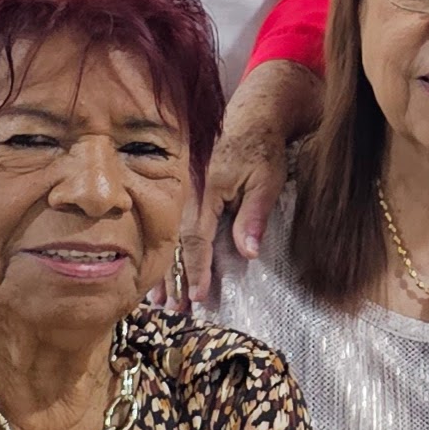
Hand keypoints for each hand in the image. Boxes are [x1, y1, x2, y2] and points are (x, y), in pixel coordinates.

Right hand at [174, 61, 319, 308]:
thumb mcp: (267, 180)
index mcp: (208, 195)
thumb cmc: (263, 149)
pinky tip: (166, 273)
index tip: (197, 297)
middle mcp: (192, 198)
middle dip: (174, 279)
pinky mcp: (194, 197)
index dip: (197, 270)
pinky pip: (178, 231)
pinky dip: (171, 254)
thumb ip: (254, 215)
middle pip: (177, 245)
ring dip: (167, 271)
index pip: (197, 240)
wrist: (254, 118)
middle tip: (173, 311)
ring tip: (161, 301)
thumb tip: (247, 253)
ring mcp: (190, 197)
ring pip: (172, 240)